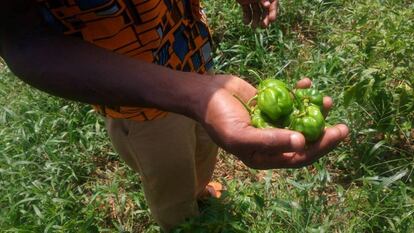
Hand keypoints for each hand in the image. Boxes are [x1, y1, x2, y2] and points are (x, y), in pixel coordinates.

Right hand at [196, 76, 348, 168]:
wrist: (204, 94)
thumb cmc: (218, 117)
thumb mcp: (241, 134)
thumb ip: (271, 140)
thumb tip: (302, 143)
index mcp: (264, 156)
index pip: (298, 157)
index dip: (320, 148)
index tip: (337, 135)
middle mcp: (270, 141)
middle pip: (304, 141)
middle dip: (323, 133)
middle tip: (343, 126)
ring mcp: (271, 122)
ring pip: (299, 119)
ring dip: (314, 111)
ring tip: (327, 100)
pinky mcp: (270, 104)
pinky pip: (289, 101)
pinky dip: (299, 93)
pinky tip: (307, 84)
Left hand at [236, 0, 277, 27]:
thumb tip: (267, 5)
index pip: (273, 4)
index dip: (273, 12)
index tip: (271, 20)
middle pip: (265, 10)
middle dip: (265, 18)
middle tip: (263, 26)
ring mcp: (252, 0)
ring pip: (256, 12)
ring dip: (256, 20)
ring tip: (253, 27)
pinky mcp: (244, 3)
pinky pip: (247, 11)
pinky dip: (246, 17)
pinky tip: (246, 23)